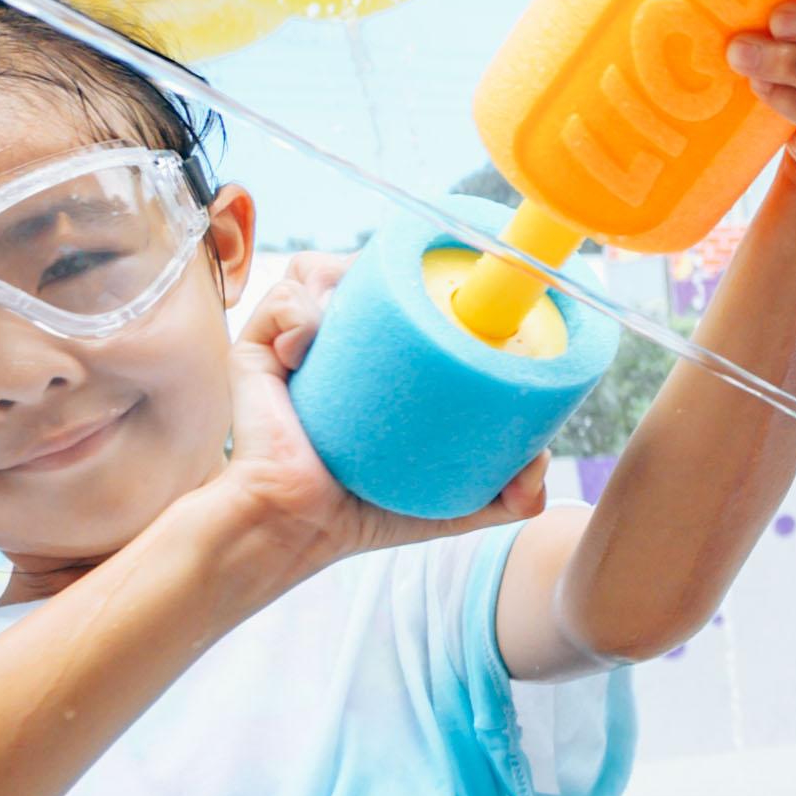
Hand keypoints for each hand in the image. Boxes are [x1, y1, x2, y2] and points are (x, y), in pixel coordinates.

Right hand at [215, 241, 535, 568]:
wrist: (298, 530)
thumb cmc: (365, 513)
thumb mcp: (453, 501)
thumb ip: (510, 495)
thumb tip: (542, 462)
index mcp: (376, 356)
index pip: (399, 288)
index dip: (419, 274)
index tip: (449, 287)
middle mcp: (335, 339)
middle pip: (362, 266)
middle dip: (385, 270)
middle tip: (406, 310)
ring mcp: (291, 340)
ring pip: (318, 269)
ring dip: (339, 281)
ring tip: (354, 328)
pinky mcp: (254, 351)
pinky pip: (279, 302)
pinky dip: (297, 314)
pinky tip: (306, 351)